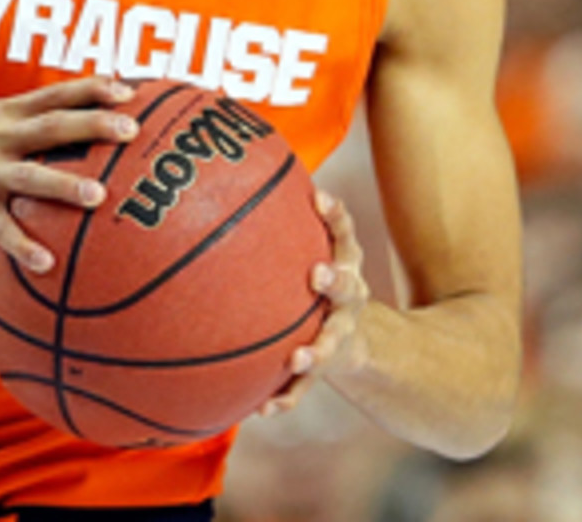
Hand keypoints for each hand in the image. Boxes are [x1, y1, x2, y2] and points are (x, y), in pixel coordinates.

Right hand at [0, 77, 137, 272]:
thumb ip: (29, 123)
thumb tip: (87, 122)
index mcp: (5, 113)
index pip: (54, 93)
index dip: (92, 90)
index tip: (129, 92)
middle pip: (50, 126)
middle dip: (92, 125)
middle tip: (130, 130)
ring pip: (29, 176)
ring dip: (65, 184)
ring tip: (99, 196)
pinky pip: (0, 230)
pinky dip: (23, 245)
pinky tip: (47, 263)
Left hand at [257, 190, 369, 418]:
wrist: (356, 342)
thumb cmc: (311, 278)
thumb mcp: (307, 248)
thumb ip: (275, 218)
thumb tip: (224, 171)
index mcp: (342, 262)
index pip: (344, 232)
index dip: (336, 215)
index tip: (320, 197)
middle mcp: (346, 298)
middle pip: (349, 287)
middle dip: (336, 280)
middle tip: (317, 274)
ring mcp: (339, 335)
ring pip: (331, 344)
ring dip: (316, 351)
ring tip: (298, 358)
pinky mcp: (324, 370)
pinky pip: (303, 389)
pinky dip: (285, 399)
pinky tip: (261, 410)